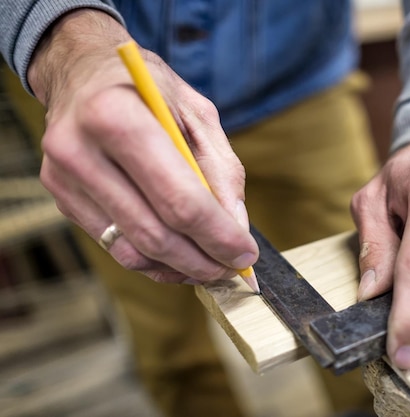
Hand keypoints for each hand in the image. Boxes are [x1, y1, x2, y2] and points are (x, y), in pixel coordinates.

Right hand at [28, 10, 257, 283]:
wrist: (82, 71)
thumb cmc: (148, 89)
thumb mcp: (198, 114)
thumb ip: (222, 171)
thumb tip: (236, 229)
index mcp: (117, 116)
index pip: (179, 199)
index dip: (218, 236)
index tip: (246, 255)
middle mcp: (80, 151)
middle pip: (155, 233)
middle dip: (203, 260)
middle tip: (233, 268)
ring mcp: (65, 179)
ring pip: (132, 250)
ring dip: (180, 267)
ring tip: (211, 265)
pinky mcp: (62, 199)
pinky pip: (114, 247)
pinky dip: (154, 261)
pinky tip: (179, 257)